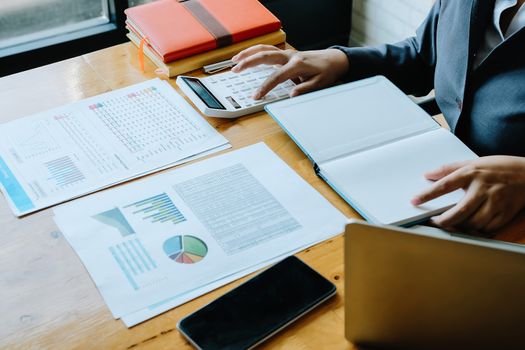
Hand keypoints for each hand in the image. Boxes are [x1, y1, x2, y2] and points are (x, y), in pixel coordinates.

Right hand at [231, 45, 348, 98]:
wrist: (333, 60)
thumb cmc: (326, 72)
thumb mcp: (319, 83)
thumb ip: (304, 89)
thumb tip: (291, 95)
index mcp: (297, 65)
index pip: (276, 77)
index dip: (265, 87)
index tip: (256, 95)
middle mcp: (290, 56)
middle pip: (265, 56)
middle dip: (248, 63)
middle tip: (235, 70)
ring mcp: (287, 53)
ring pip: (264, 49)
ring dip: (248, 53)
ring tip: (235, 61)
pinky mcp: (285, 54)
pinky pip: (267, 50)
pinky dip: (255, 52)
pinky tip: (246, 57)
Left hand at [411, 156, 524, 232]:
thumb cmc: (499, 167)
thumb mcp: (473, 162)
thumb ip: (448, 168)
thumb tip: (427, 174)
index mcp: (473, 173)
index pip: (445, 185)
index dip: (428, 194)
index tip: (414, 200)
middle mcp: (484, 188)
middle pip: (460, 211)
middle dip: (444, 220)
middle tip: (434, 222)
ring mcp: (496, 202)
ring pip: (474, 222)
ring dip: (460, 227)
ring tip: (452, 224)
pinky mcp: (505, 213)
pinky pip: (487, 228)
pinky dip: (476, 230)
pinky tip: (470, 226)